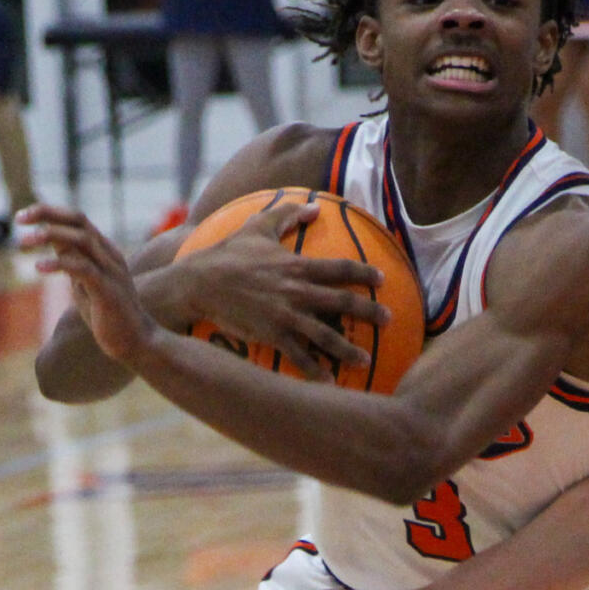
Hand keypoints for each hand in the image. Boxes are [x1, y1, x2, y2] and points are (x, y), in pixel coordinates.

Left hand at [20, 204, 160, 364]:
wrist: (135, 343)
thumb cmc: (108, 315)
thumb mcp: (85, 283)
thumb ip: (73, 263)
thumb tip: (54, 246)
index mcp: (104, 250)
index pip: (77, 219)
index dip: (49, 212)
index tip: (22, 217)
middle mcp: (109, 255)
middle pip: (79, 220)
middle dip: (48, 214)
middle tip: (19, 219)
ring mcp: (111, 271)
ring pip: (82, 239)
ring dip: (51, 235)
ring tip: (24, 240)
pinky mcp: (108, 291)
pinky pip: (83, 269)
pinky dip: (59, 263)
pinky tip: (38, 267)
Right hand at [169, 199, 392, 379]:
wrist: (199, 283)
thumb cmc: (227, 253)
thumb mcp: (257, 226)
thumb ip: (287, 215)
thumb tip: (314, 205)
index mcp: (297, 266)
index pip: (339, 268)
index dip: (364, 273)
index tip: (382, 279)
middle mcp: (296, 292)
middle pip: (342, 302)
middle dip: (369, 311)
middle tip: (389, 319)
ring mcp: (285, 316)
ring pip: (325, 335)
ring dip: (348, 350)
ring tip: (365, 360)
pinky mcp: (271, 335)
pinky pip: (298, 357)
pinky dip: (315, 372)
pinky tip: (329, 384)